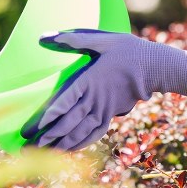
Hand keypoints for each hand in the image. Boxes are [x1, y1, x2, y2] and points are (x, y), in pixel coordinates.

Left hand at [22, 29, 186, 150]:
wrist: (155, 68)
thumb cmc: (129, 51)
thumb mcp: (102, 40)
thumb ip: (74, 40)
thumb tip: (45, 36)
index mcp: (89, 80)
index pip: (65, 101)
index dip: (49, 115)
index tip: (35, 126)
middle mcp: (95, 99)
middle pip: (69, 122)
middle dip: (49, 135)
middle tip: (31, 145)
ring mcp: (104, 109)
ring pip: (80, 131)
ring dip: (62, 142)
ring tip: (45, 151)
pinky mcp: (112, 114)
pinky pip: (94, 132)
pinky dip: (81, 142)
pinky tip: (71, 148)